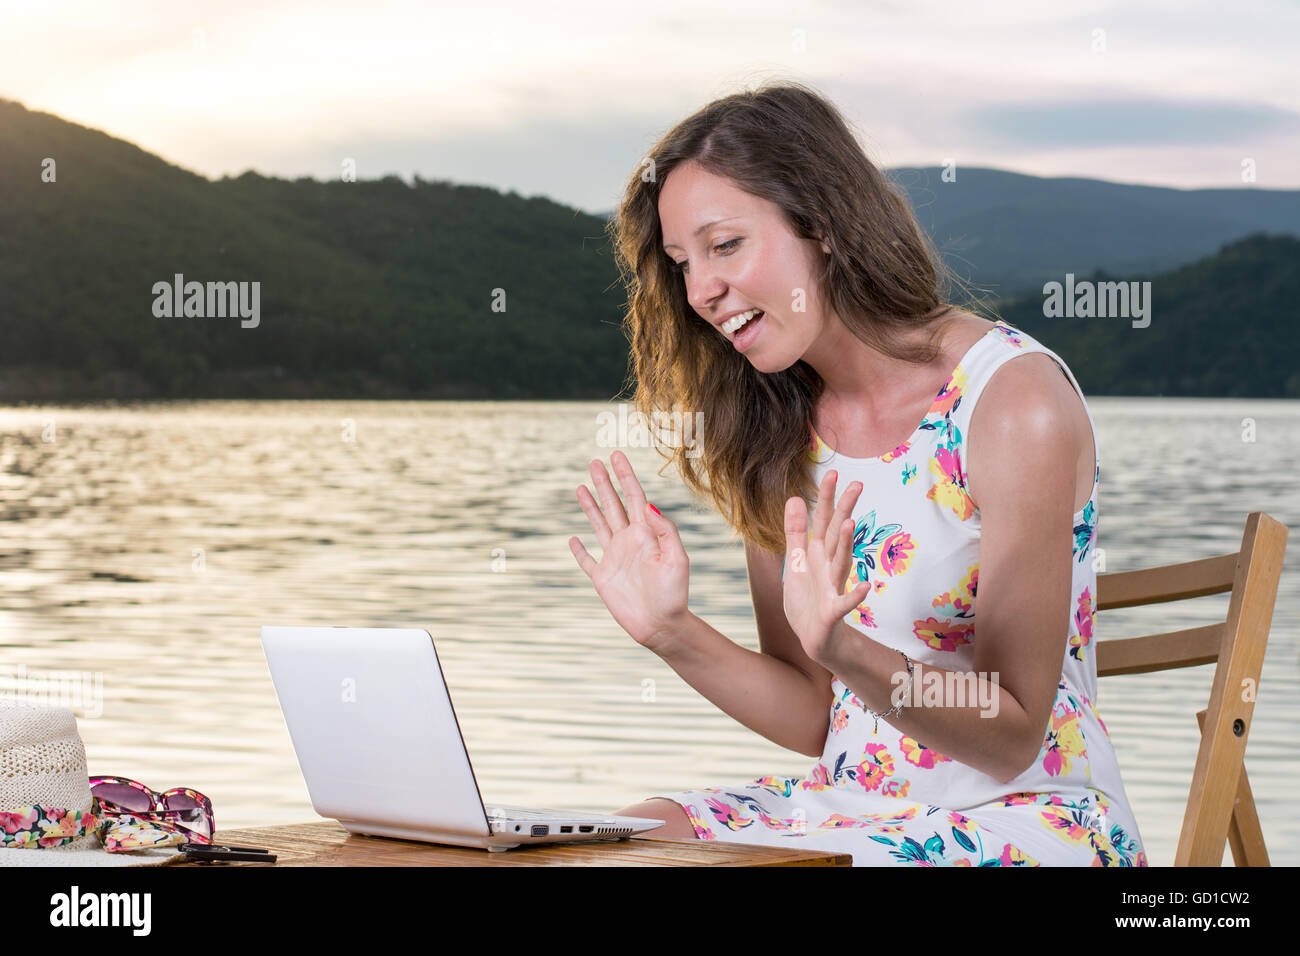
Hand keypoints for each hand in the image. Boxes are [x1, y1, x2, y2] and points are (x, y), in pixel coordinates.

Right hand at [569, 450, 690, 650]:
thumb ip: (665, 531)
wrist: (662, 626)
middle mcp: (629, 541)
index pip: (634, 497)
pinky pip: (587, 561)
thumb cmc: (674, 594)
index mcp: (646, 534)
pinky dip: (578, 551)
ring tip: (581, 486)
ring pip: (599, 524)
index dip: (625, 476)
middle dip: (605, 483)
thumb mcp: (677, 560)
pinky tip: (572, 540)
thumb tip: (647, 505)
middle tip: (595, 461)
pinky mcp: (603, 578)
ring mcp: (615, 558)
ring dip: (590, 506)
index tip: (617, 456)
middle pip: (613, 505)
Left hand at [782, 469, 869, 664]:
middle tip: (857, 484)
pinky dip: (855, 595)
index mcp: (818, 554)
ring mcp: (833, 588)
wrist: (814, 638)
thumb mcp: (795, 561)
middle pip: (836, 535)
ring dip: (845, 544)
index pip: (823, 521)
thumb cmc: (807, 598)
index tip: (833, 473)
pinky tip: (866, 586)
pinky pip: (845, 603)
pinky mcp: (832, 611)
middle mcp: (828, 566)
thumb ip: (795, 531)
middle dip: (844, 509)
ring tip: (849, 523)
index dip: (826, 498)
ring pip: (840, 562)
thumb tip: (794, 497)